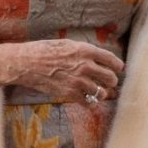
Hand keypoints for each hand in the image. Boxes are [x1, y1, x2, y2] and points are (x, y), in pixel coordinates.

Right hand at [8, 38, 124, 104]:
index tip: (120, 68)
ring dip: (102, 93)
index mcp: (85, 50)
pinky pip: (87, 102)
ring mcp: (78, 81)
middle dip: (112, 81)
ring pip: (101, 92)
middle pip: (110, 78)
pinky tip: (88, 100)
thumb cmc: (43, 50)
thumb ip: (82, 51)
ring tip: (99, 93)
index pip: (111, 59)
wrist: (27, 63)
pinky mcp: (69, 93)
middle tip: (110, 83)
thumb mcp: (66, 44)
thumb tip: (94, 57)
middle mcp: (85, 66)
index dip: (118, 65)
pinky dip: (90, 103)